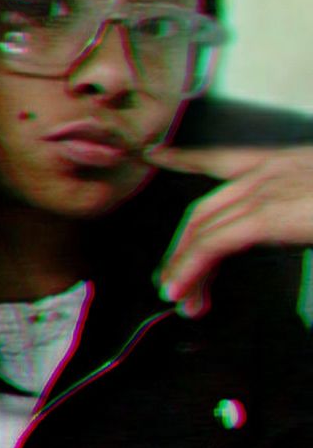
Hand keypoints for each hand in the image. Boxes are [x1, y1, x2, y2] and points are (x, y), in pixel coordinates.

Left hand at [145, 145, 312, 317]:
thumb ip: (294, 213)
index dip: (185, 157)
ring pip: (203, 227)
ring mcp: (265, 189)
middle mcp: (268, 170)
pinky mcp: (267, 215)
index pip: (222, 158)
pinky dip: (191, 268)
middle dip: (180, 247)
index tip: (153, 152)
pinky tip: (180, 289)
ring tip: (174, 295)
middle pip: (204, 209)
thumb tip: (287, 231)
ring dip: (182, 265)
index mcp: (281, 163)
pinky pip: (214, 243)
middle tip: (169, 279)